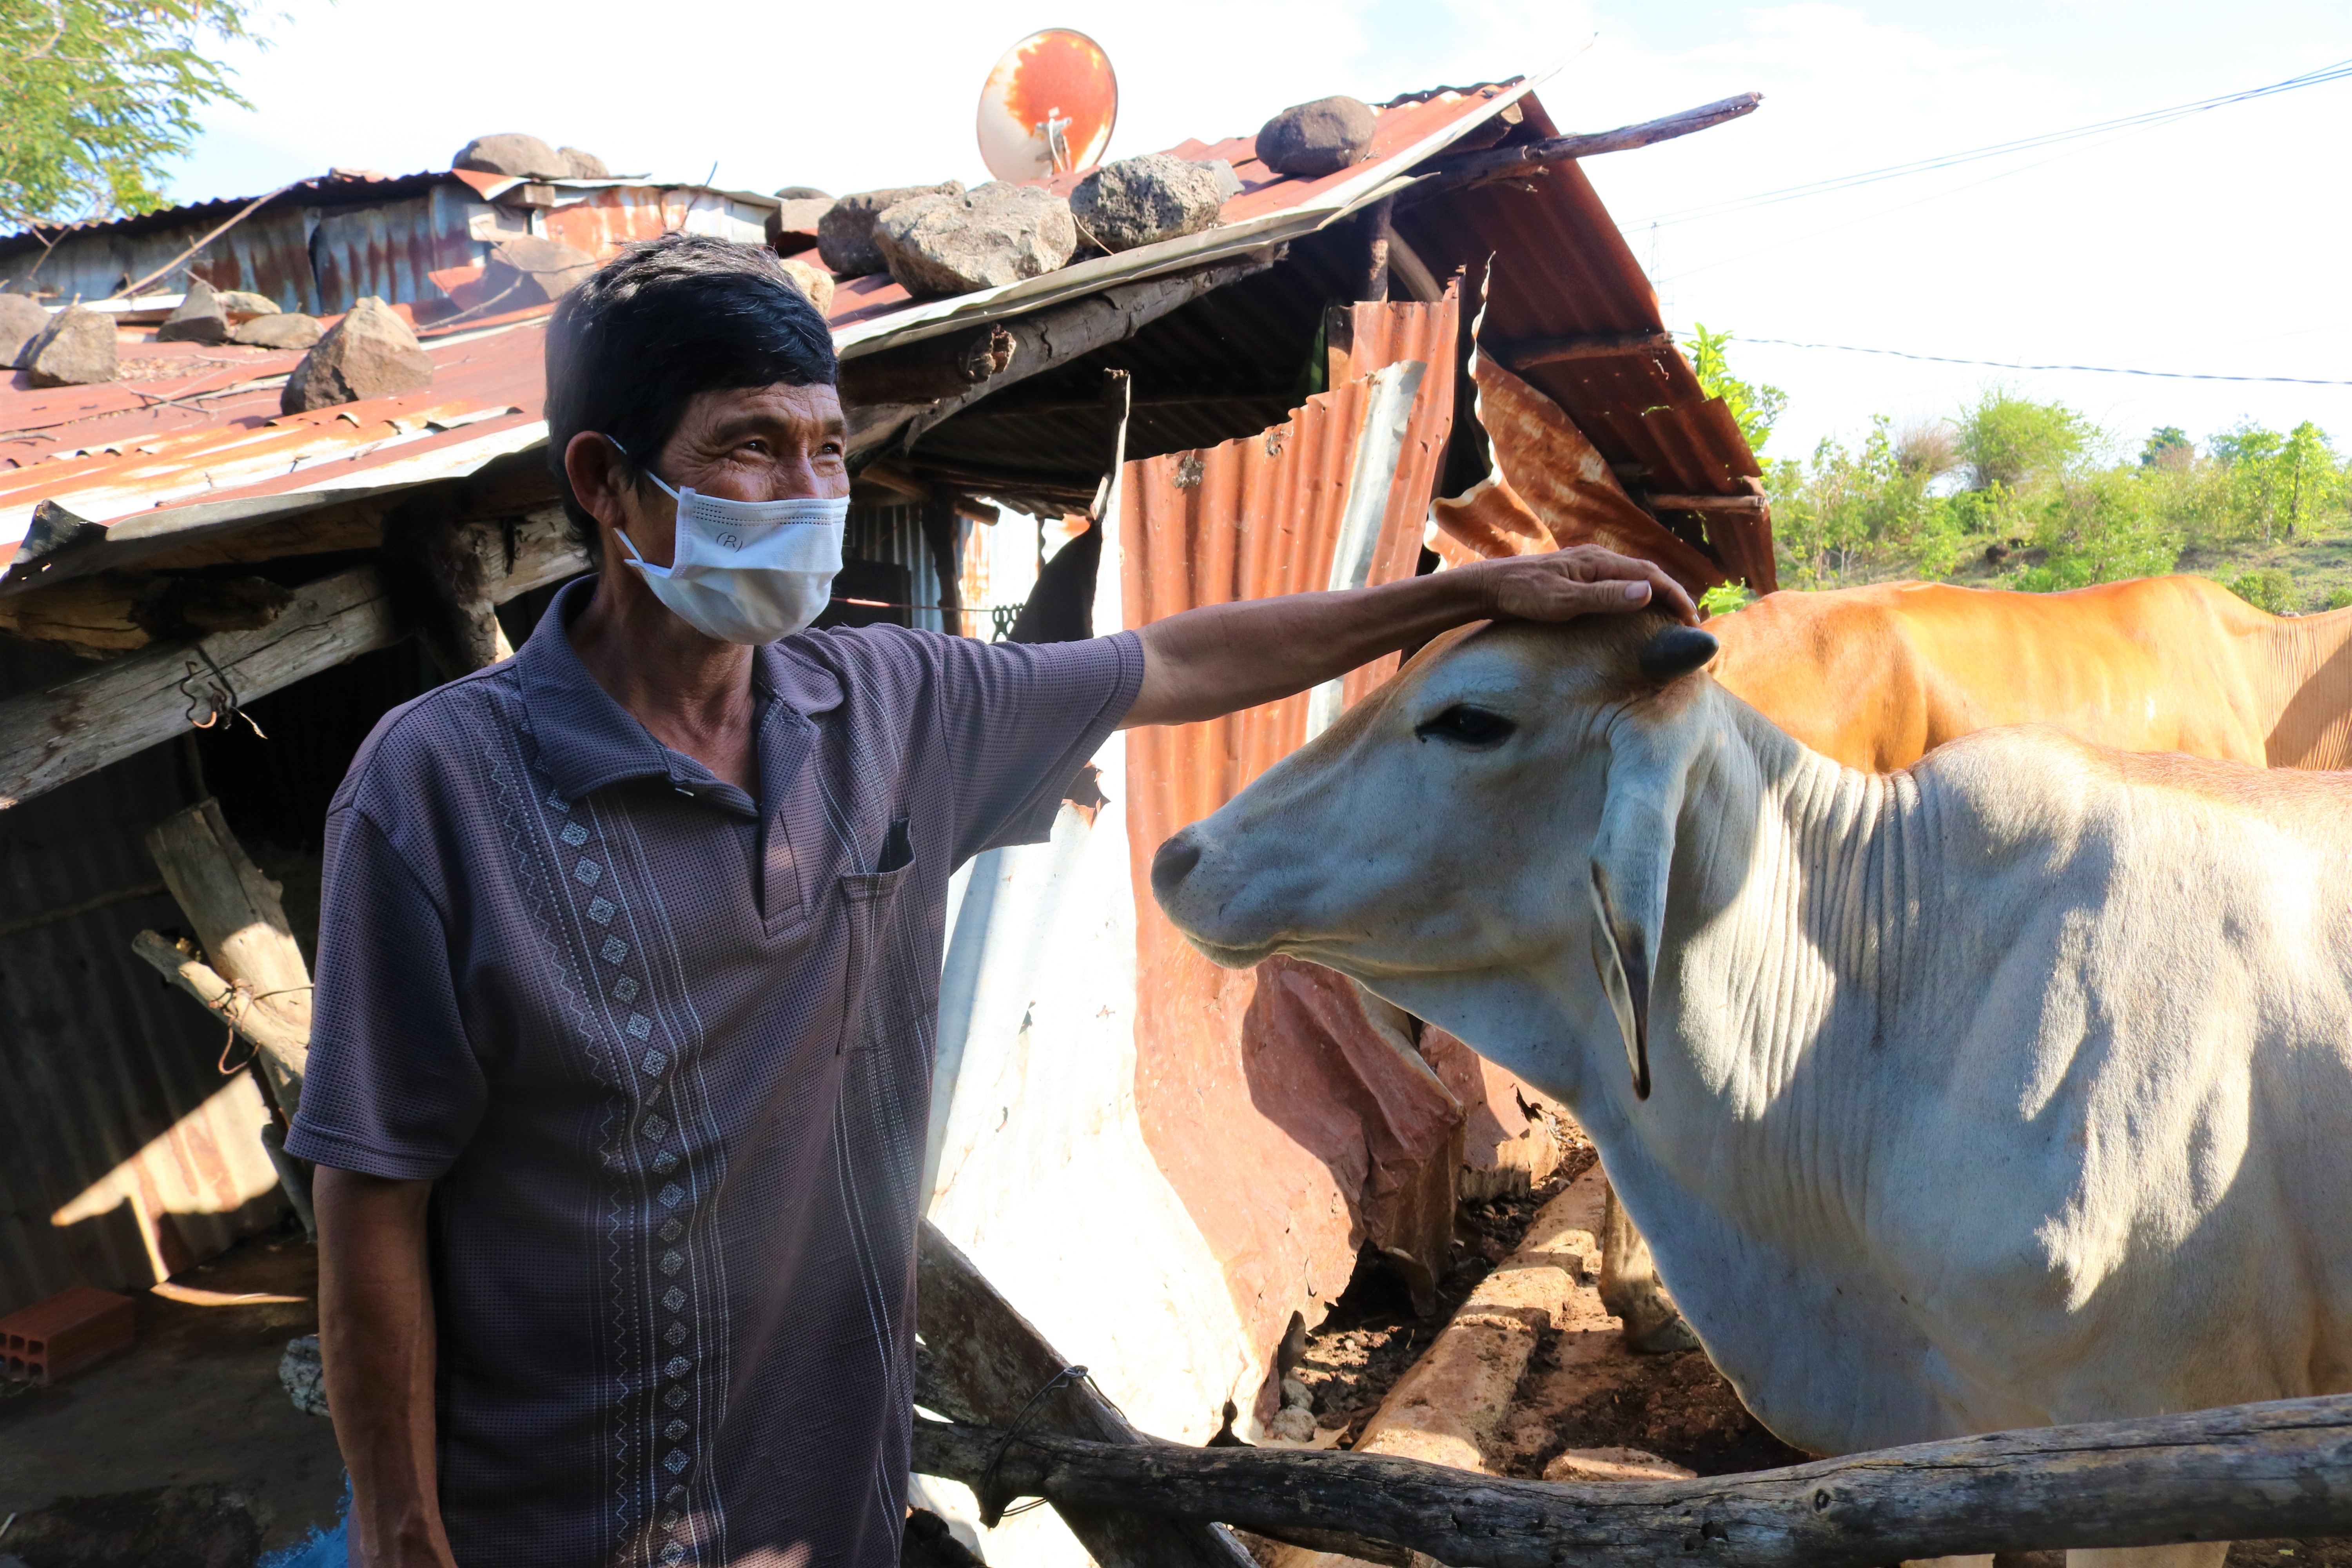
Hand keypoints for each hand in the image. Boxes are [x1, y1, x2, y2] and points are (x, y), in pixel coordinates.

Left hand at [1473, 546, 1699, 626]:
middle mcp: (1597, 558)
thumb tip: (1648, 591)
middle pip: (1646, 572)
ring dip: (1655, 592)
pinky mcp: (1577, 574)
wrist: (1490, 587)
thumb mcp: (1564, 601)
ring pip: (1632, 575)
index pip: (1651, 576)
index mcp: (1599, 562)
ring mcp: (1586, 564)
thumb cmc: (1523, 596)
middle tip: (1688, 619)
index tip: (1692, 619)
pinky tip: (1634, 606)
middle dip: (1671, 593)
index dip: (1675, 596)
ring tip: (1669, 614)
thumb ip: (1606, 596)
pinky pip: (1617, 580)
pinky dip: (1635, 592)